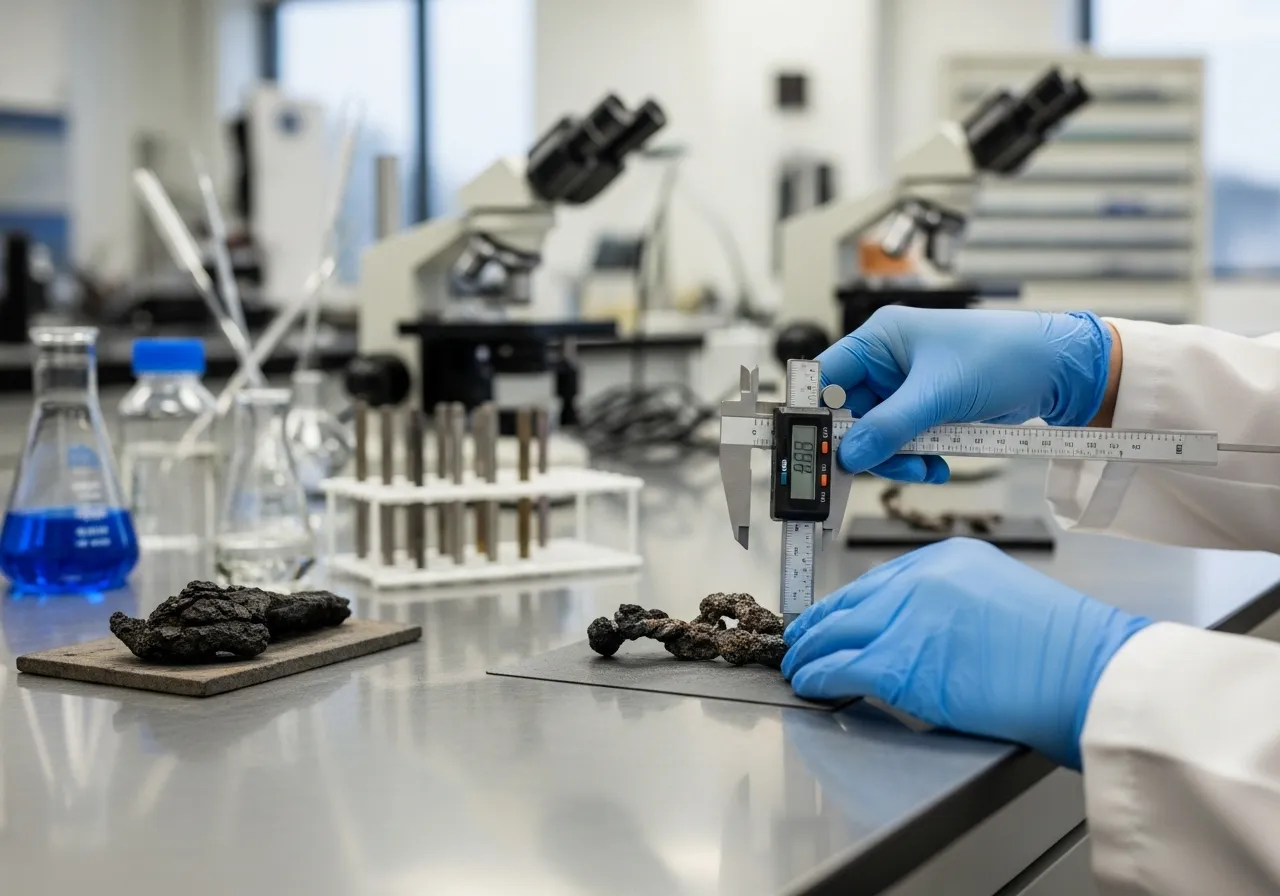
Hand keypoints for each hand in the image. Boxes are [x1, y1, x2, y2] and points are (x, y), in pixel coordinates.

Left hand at [781, 539, 1150, 768]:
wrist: (1090, 673)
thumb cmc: (1063, 650)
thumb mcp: (999, 598)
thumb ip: (950, 605)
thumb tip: (913, 634)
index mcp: (946, 559)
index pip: (876, 581)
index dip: (844, 605)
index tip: (827, 617)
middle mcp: (921, 580)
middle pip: (849, 602)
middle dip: (817, 625)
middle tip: (798, 641)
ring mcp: (908, 618)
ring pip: (837, 633)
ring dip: (810, 653)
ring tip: (796, 666)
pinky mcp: (902, 661)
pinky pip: (842, 666)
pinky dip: (819, 676)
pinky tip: (811, 684)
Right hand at [817, 307, 1113, 482]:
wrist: (1057, 370)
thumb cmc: (1003, 355)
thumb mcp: (939, 394)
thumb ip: (890, 426)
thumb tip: (850, 454)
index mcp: (879, 340)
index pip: (827, 378)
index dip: (817, 415)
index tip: (816, 449)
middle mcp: (887, 362)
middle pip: (850, 415)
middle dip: (869, 446)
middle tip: (884, 467)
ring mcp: (907, 388)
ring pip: (877, 435)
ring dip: (896, 458)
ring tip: (925, 468)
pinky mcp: (927, 410)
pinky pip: (903, 442)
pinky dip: (915, 459)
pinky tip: (937, 466)